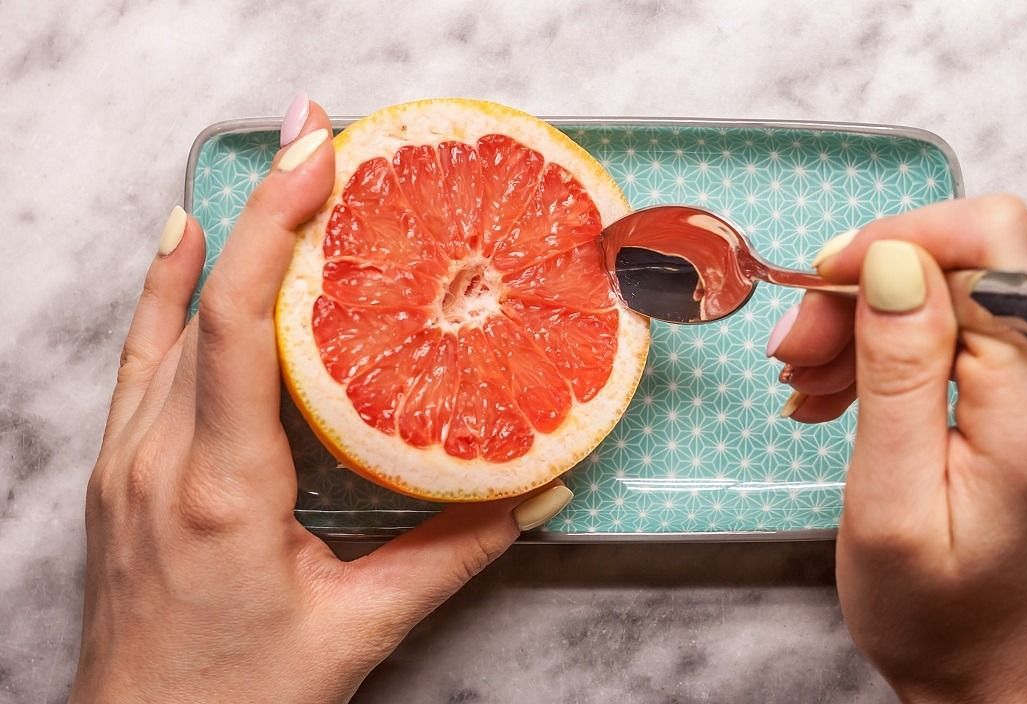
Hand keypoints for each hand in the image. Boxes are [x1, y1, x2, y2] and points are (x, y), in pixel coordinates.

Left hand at [72, 99, 570, 703]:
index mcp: (222, 492)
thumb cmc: (238, 698)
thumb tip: (534, 496)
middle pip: (206, 302)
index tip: (314, 160)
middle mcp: (160, 460)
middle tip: (318, 137)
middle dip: (263, 207)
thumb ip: (451, 554)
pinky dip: (165, 289)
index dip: (273, 229)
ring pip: (169, 320)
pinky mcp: (119, 469)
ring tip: (277, 172)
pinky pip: (141, 356)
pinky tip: (183, 240)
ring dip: (223, 238)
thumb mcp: (357, 627)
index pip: (241, 329)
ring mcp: (127, 460)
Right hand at [767, 196, 1026, 702]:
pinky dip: (901, 348)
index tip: (818, 286)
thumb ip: (896, 373)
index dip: (894, 242)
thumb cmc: (937, 615)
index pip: (991, 247)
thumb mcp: (888, 503)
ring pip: (965, 292)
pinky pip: (972, 332)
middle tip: (795, 354)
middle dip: (867, 289)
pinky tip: (850, 391)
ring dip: (874, 322)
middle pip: (973, 263)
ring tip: (810, 384)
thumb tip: (893, 258)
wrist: (997, 676)